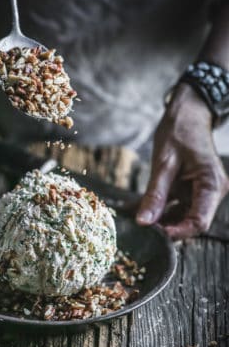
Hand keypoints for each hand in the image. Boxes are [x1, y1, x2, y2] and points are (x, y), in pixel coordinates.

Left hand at [136, 83, 228, 238]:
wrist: (188, 113)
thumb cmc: (179, 131)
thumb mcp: (163, 163)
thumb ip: (155, 194)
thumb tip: (143, 222)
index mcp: (211, 185)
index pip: (198, 222)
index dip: (176, 232)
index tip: (152, 233)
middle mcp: (212, 192)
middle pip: (190, 222)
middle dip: (165, 226)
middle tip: (139, 224)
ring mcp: (203, 192)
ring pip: (181, 216)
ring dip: (159, 218)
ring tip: (135, 214)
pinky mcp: (192, 190)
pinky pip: (177, 206)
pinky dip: (159, 208)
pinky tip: (139, 207)